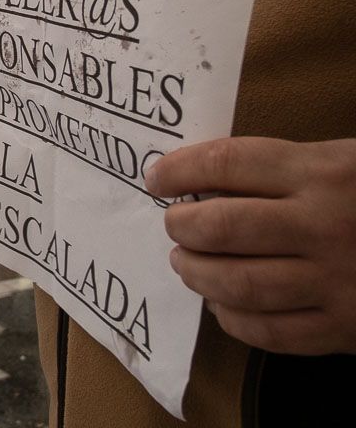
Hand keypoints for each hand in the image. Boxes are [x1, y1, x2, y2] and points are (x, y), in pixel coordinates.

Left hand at [146, 137, 355, 354]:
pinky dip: (234, 319)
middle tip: (174, 224)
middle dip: (181, 226)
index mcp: (323, 172)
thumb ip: (282, 168)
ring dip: (197, 274)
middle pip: (221, 226)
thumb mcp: (344, 161)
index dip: (179, 169)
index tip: (156, 178)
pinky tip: (224, 305)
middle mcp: (324, 225)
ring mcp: (335, 281)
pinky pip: (269, 332)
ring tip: (187, 263)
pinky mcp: (345, 328)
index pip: (227, 163)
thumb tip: (202, 180)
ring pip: (236, 283)